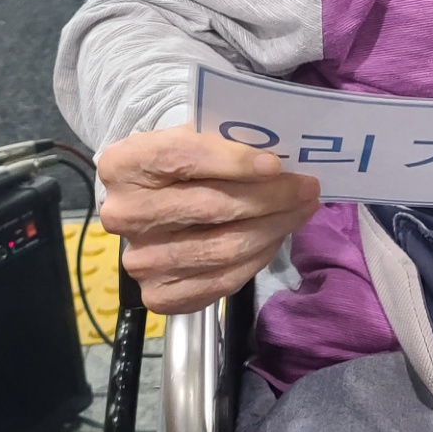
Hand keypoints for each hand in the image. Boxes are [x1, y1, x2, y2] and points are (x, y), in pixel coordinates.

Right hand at [98, 126, 320, 314]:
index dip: (233, 161)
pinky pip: (223, 281)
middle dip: (271, 197)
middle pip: (211, 208)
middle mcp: (123, 214)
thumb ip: (228, 139)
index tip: (275, 164)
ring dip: (274, 228)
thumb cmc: (185, 160)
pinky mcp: (158, 295)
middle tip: (309, 188)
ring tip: (302, 210)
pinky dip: (259, 257)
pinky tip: (277, 236)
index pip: (182, 158)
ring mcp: (138, 260)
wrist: (152, 203)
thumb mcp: (197, 136)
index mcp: (126, 163)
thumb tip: (283, 150)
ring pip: (222, 248)